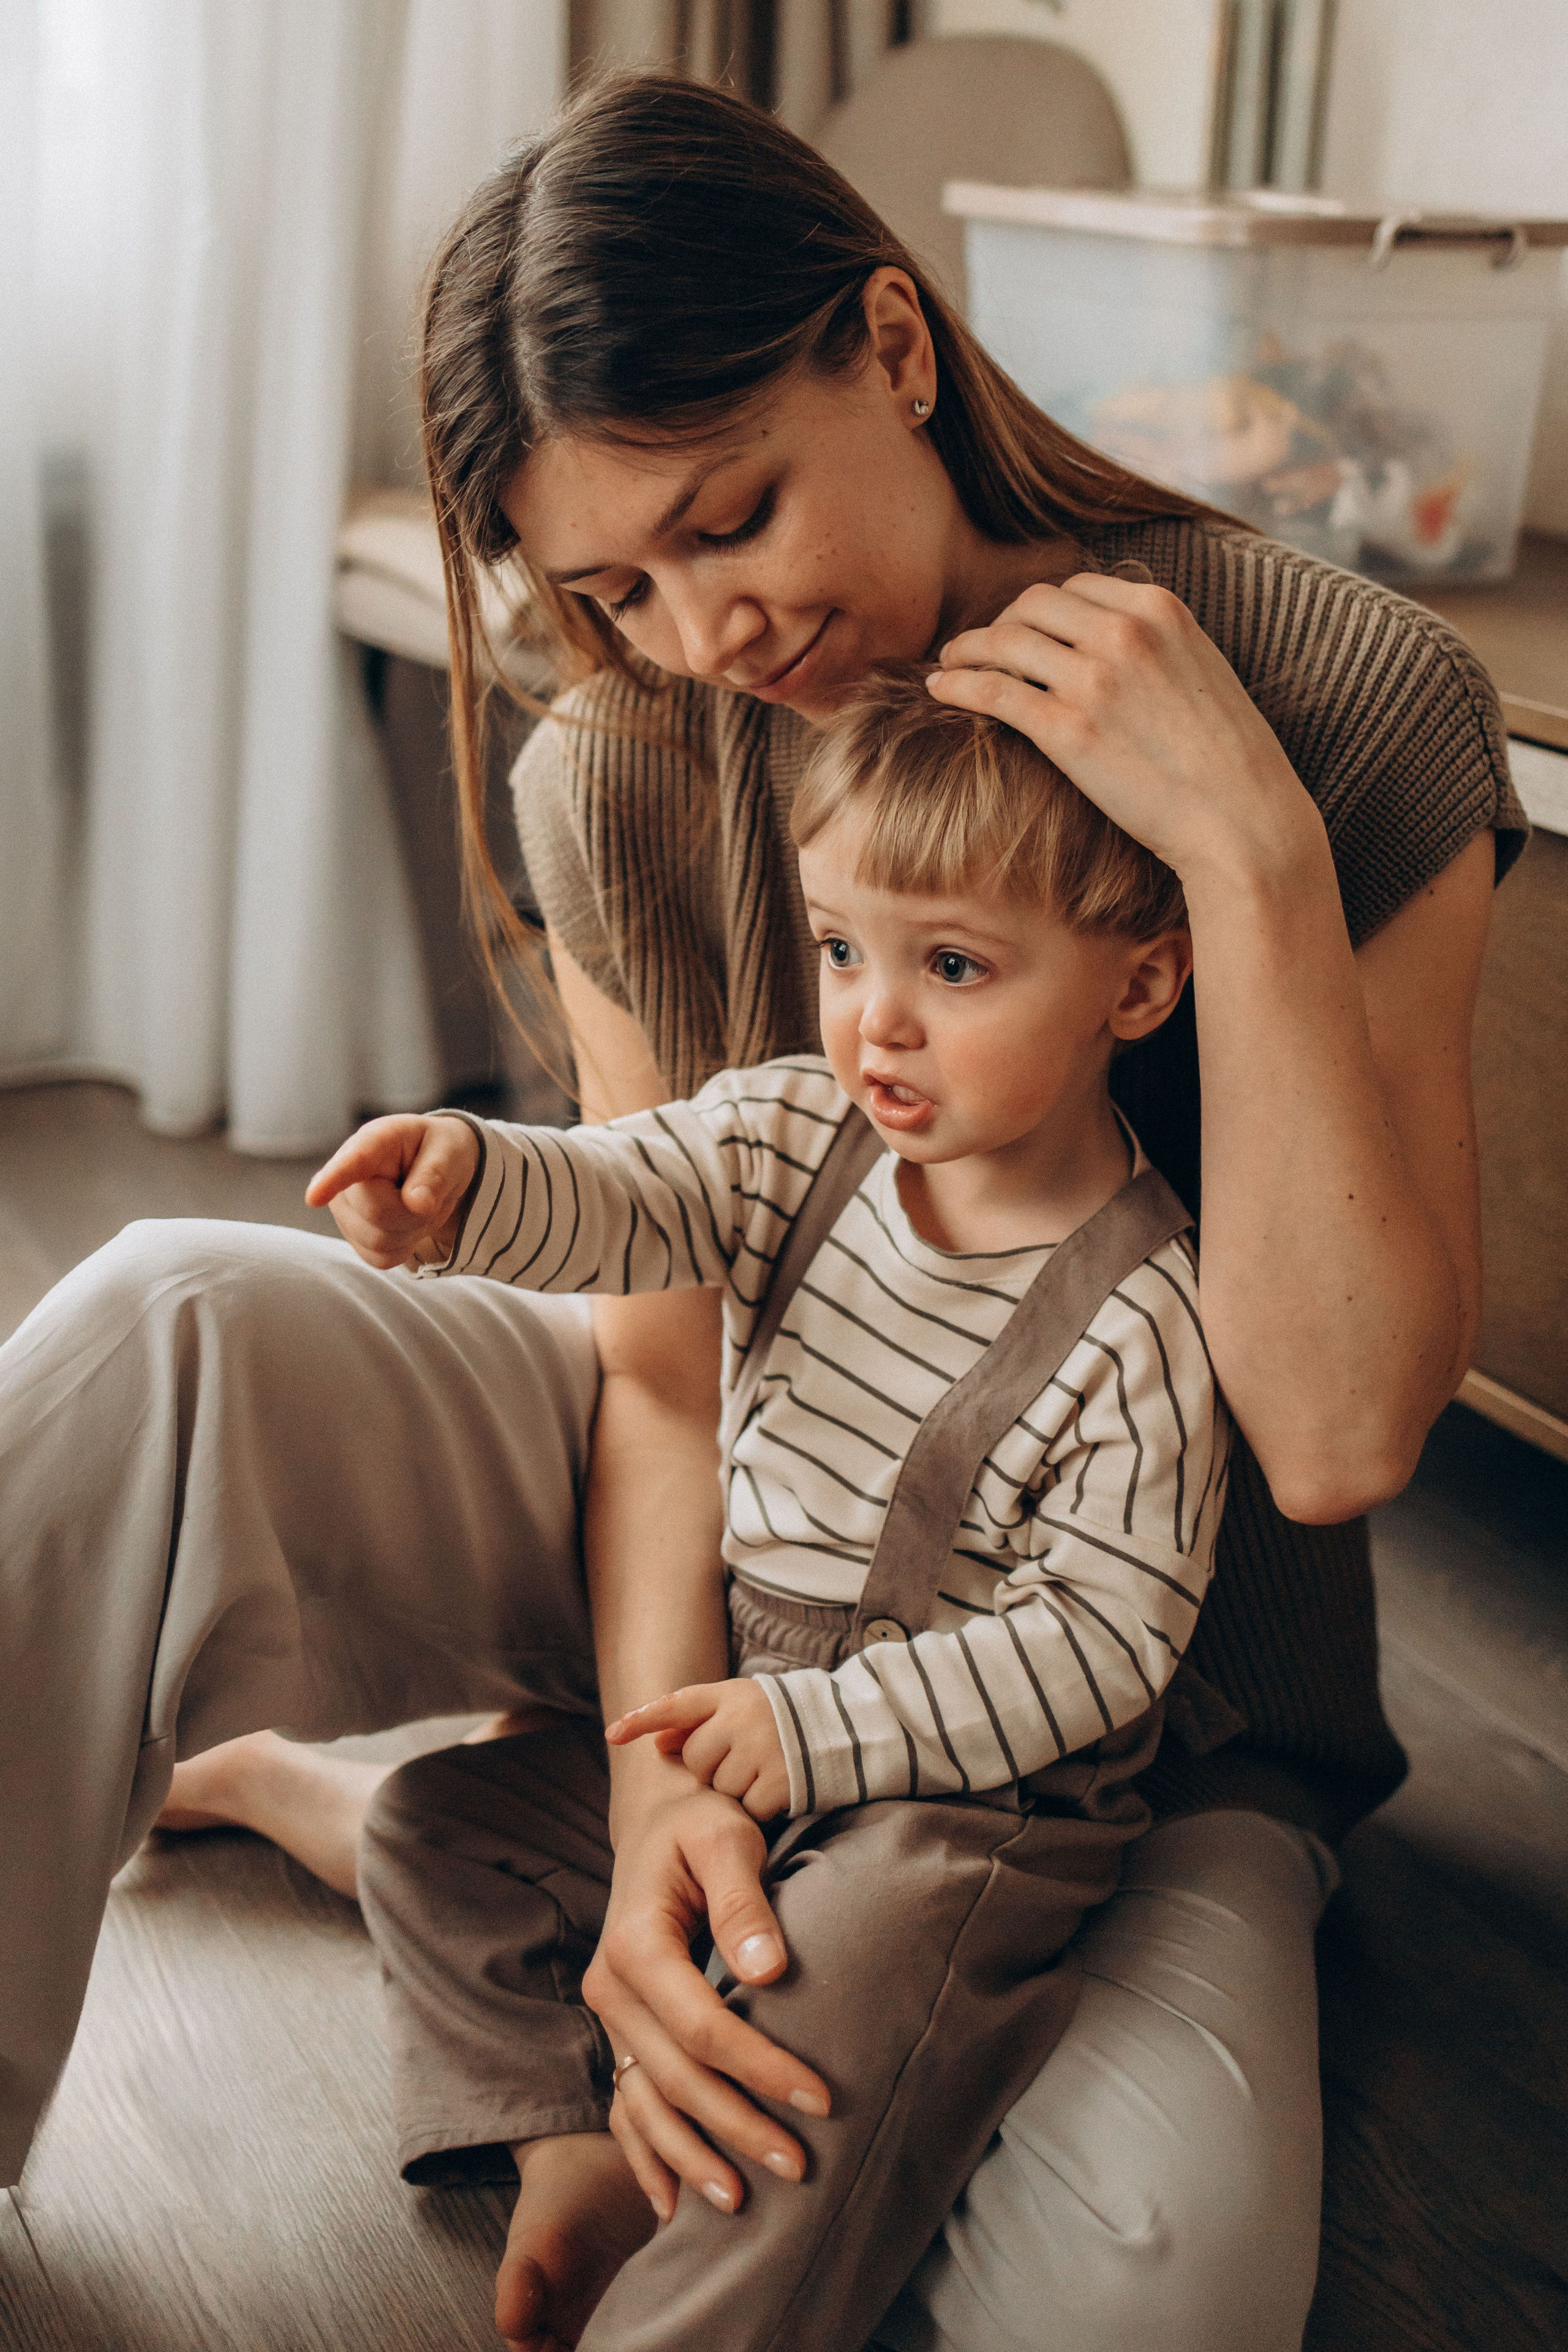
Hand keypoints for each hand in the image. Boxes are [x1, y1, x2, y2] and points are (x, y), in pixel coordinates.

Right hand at [306, 1113, 479, 1269]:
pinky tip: (406, 1223)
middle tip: (427, 1194)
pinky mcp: (353, 1236)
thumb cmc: (441, 1153)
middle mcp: (349, 1175)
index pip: (351, 1162)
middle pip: (377, 1212)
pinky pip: (380, 1258)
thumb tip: (417, 1204)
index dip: (332, 1180)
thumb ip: (435, 1174)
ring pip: (378, 1240)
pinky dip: (403, 1247)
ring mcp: (345, 1209)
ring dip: (411, 1230)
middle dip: (413, 1212)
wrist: (436, 1170)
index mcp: (375, 1141)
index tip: (314, 1197)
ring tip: (416, 1205)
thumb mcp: (451, 1152)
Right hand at [582, 1764, 829, 2221]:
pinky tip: (671, 2204)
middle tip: (800, 2167)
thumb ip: (743, 1902)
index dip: (760, 2068)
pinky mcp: (621, 2030)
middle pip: (674, 2078)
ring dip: (690, 2156)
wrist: (659, 1819)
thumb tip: (769, 1972)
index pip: (703, 2027)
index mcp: (635, 1944)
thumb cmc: (702, 1823)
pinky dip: (646, 2154)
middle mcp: (611, 1988)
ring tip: (740, 2202)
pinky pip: (624, 2104)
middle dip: (736, 2126)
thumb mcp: (726, 1838)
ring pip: (645, 2102)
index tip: (820, 2098)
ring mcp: (610, 2016)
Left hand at [606, 1680, 790, 1821]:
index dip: (643, 1718)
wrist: (840, 1728)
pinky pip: (748, 1808)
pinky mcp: (782, 1781)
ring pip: (720, 1787)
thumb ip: (698, 1720)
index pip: (677, 1704)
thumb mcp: (739, 1707)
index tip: (613, 1733)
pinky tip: (775, 1787)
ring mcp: (763, 1749)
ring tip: (762, 1769)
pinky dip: (758, 1806)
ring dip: (735, 1788)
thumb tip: (657, 1742)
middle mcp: (743, 1717)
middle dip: (712, 1766)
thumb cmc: (775, 1721)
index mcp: (730, 1695)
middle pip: (696, 1759)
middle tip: (741, 1756)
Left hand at [927, 573, 1317, 887]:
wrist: (1241, 820)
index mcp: (1160, 610)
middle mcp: (1124, 632)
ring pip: (1004, 640)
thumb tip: (1110, 643)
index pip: (1077, 587)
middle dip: (1000, 622)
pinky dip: (957, 684)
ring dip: (966, 649)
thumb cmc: (1227, 761)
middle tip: (978, 649)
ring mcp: (1093, 679)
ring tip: (949, 665)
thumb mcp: (1201, 673)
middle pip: (1032, 604)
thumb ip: (1156, 647)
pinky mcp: (1067, 730)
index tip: (1022, 631)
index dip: (1039, 609)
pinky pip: (992, 690)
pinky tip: (939, 689)